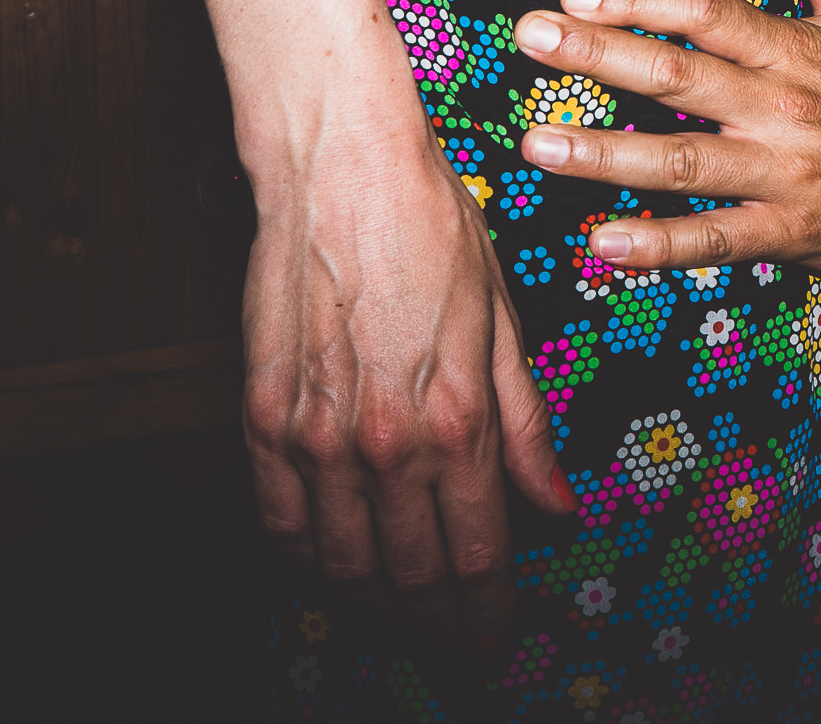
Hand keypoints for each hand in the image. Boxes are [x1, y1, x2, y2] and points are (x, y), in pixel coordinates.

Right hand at [240, 114, 573, 648]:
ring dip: (375, 605)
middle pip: (413, 579)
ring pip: (342, 565)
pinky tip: (331, 564)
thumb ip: (526, 428)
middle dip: (439, 631)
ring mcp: (314, 435)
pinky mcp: (261, 415)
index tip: (497, 645)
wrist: (340, 166)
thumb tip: (559, 505)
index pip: (480, 559)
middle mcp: (384, 442)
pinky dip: (306, 558)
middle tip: (454, 653)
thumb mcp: (505, 324)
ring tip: (401, 617)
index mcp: (456, 421)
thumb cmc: (429, 227)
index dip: (490, 618)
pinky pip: (278, 521)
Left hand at [510, 0, 820, 277]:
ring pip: (682, 161)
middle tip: (530, 38)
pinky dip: (659, 244)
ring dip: (604, 154)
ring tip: (537, 144)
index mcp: (795, 50)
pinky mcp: (790, 232)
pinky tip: (602, 240)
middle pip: (678, 77)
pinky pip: (715, 238)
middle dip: (597, 55)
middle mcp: (783, 107)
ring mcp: (783, 173)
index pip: (706, 14)